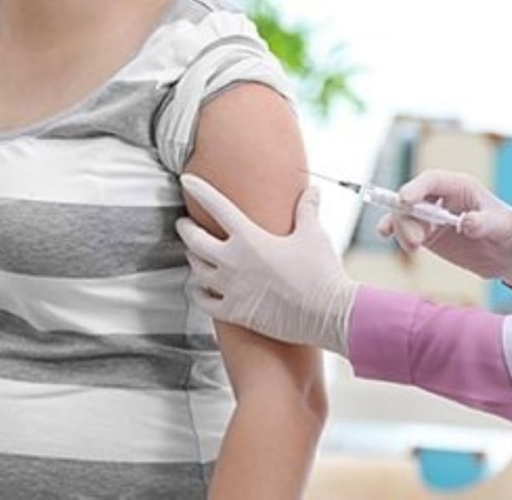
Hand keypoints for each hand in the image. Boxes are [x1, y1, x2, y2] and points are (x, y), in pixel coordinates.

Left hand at [176, 174, 358, 354]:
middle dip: (186, 228)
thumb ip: (307, 210)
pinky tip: (197, 287)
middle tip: (184, 223)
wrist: (328, 314)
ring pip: (196, 270)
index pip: (217, 206)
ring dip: (192, 259)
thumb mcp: (313, 235)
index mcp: (250, 238)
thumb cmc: (321, 272)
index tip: (187, 180)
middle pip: (195, 240)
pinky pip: (202, 301)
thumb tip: (313, 190)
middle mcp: (233, 261)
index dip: (199, 190)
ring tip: (193, 254)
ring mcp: (230, 288)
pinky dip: (196, 292)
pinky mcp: (234, 312)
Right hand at [378, 169, 511, 285]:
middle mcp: (441, 198)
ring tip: (413, 247)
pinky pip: (403, 229)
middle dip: (406, 217)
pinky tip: (386, 234)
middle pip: (412, 199)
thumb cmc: (510, 232)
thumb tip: (467, 222)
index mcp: (460, 187)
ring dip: (402, 230)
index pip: (432, 180)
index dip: (416, 187)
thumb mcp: (503, 227)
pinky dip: (393, 231)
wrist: (509, 254)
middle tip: (415, 241)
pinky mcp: (426, 233)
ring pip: (404, 216)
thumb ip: (485, 223)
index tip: (404, 199)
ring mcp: (431, 216)